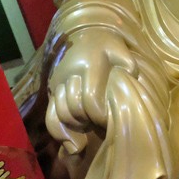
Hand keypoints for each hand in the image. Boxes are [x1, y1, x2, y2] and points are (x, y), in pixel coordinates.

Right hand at [45, 28, 137, 154]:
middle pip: (74, 110)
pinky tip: (74, 144)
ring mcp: (58, 82)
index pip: (90, 99)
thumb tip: (118, 93)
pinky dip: (59, 132)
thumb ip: (128, 70)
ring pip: (61, 114)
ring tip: (89, 128)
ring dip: (75, 127)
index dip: (100, 115)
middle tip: (100, 125)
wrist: (87, 34)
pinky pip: (50, 116)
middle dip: (88, 122)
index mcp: (90, 64)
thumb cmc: (110, 49)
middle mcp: (69, 74)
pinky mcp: (52, 90)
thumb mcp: (123, 54)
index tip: (109, 119)